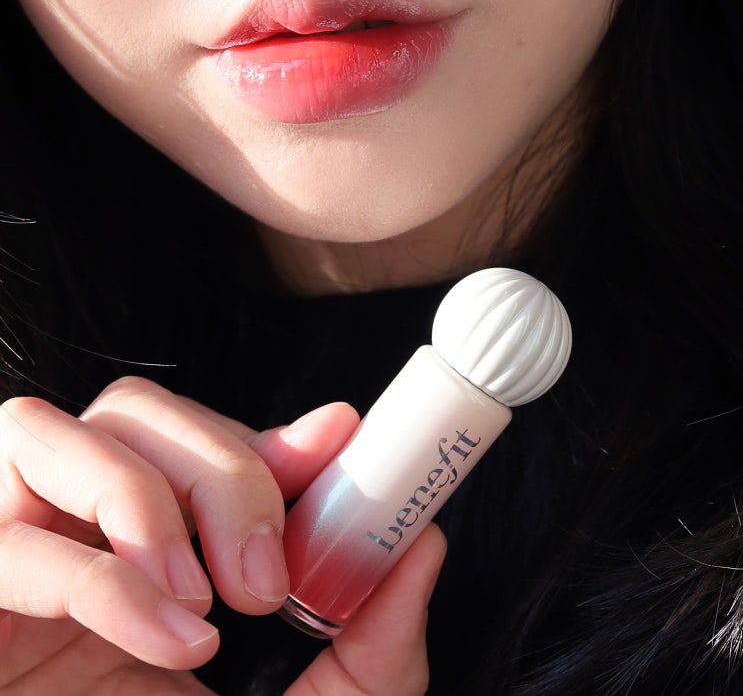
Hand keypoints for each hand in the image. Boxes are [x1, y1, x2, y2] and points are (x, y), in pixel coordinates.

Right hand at [0, 377, 444, 693]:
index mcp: (165, 540)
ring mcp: (19, 547)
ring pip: (48, 432)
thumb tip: (423, 541)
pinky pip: (8, 544)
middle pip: (134, 410)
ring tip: (204, 600)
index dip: (269, 431)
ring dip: (143, 497)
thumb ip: (373, 630)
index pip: (205, 436)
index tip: (341, 440)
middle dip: (218, 466)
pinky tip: (168, 639)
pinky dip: (98, 580)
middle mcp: (85, 527)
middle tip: (267, 574)